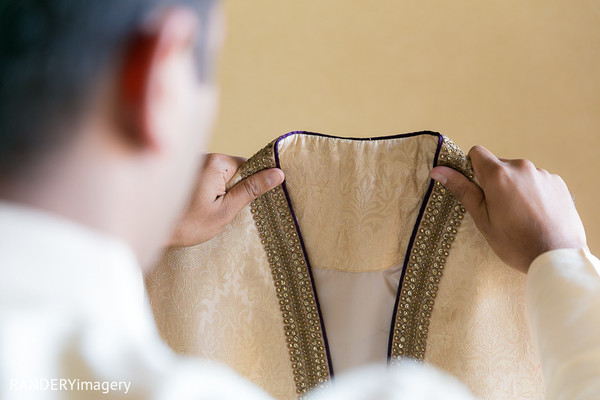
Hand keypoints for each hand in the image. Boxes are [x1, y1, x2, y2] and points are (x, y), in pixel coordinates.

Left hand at [168, 153, 284, 246]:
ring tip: (203, 210)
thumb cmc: (188, 224)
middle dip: (231, 189)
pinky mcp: (182, 171)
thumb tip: (278, 174)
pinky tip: (194, 205)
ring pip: (218, 174)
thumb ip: (251, 190)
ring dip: (217, 190)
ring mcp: (191, 161)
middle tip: (219, 210)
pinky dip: (205, 190)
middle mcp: (203, 155)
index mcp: (216, 162)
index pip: (248, 166)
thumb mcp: (225, 211)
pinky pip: (205, 176)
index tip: (241, 203)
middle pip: (232, 169)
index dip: (249, 186)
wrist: (149, 230)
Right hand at [430, 145, 586, 273]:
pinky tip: (536, 215)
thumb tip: (438, 171)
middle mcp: (522, 167)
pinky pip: (537, 181)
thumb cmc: (515, 242)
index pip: (477, 153)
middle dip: (494, 182)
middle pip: (499, 165)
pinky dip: (533, 193)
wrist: (557, 257)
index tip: (476, 188)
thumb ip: (462, 190)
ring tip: (520, 216)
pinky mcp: (558, 184)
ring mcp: (542, 174)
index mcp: (498, 175)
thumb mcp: (482, 218)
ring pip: (519, 174)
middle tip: (498, 210)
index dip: (472, 168)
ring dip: (514, 188)